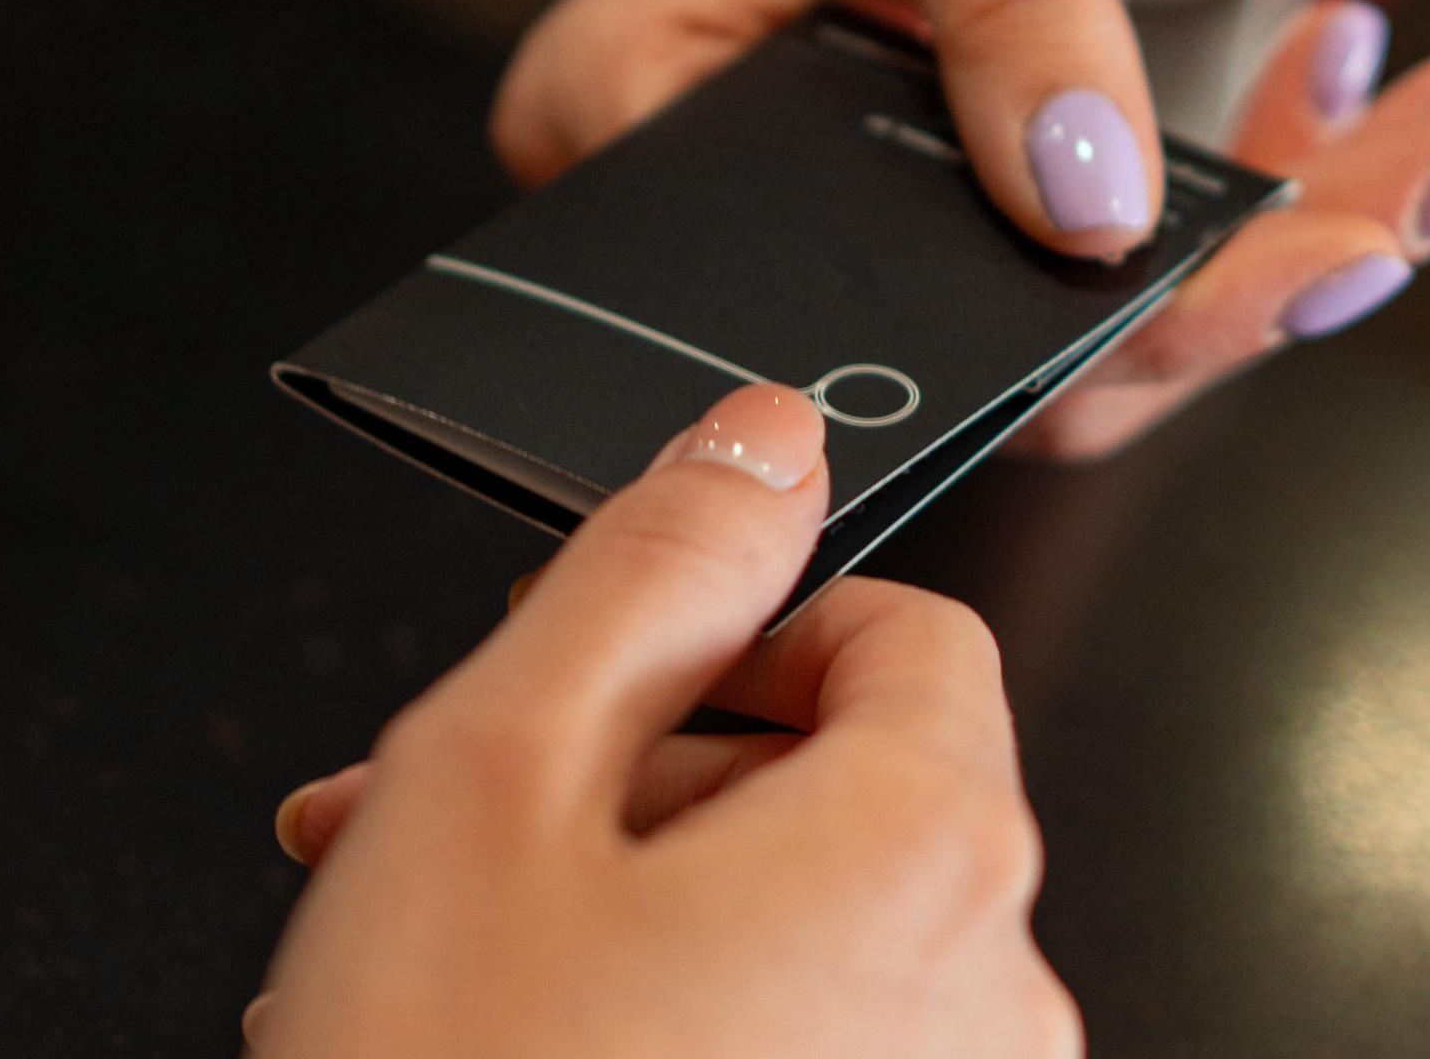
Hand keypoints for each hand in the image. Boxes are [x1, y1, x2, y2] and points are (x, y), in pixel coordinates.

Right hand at [244, 385, 1076, 1057]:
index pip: (908, 631)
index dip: (754, 621)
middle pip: (838, 785)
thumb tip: (764, 432)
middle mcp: (984, 998)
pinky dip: (672, 1014)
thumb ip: (656, 566)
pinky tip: (518, 1045)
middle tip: (456, 813)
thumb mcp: (506, 773)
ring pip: (794, 926)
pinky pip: (800, 1046)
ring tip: (446, 947)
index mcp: (925, 850)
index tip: (631, 666)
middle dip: (635, 772)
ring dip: (623, 899)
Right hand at [486, 0, 1429, 459]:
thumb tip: (1089, 203)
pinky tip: (1361, 86)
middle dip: (1222, 293)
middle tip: (1397, 218)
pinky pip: (1124, 272)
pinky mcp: (971, 227)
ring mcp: (866, 237)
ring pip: (1080, 334)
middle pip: (983, 352)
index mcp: (637, 125)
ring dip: (1286, 244)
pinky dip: (1272, 192)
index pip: (832, 313)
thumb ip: (1002, 8)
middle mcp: (743, 223)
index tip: (1247, 285)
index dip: (1048, 341)